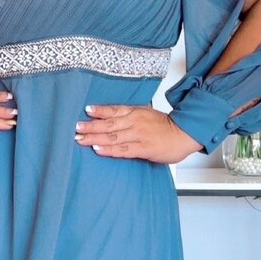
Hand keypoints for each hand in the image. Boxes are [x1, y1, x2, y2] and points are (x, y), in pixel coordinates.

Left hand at [75, 104, 200, 163]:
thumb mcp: (146, 114)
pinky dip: (109, 149)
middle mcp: (134, 122)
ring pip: (112, 136)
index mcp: (135, 112)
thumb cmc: (165, 126)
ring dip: (94, 137)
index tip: (86, 110)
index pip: (113, 110)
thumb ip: (130, 116)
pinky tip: (97, 149)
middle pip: (108, 123)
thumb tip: (111, 118)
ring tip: (80, 138)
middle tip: (76, 127)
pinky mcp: (143, 148)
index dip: (99, 111)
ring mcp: (138, 135)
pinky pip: (122, 149)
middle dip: (90, 126)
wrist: (184, 134)